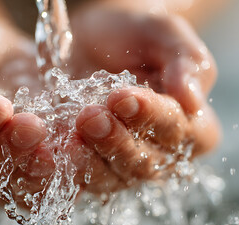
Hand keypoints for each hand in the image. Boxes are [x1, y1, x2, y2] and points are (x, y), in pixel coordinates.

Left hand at [63, 5, 220, 192]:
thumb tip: (193, 99)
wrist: (87, 42)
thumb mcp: (162, 34)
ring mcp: (117, 163)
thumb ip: (186, 60)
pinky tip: (45, 151)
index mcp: (187, 125)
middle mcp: (155, 153)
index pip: (177, 132)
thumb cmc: (131, 36)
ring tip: (70, 135)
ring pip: (106, 177)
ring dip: (87, 158)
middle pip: (142, 163)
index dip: (152, 117)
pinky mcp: (83, 164)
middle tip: (91, 116)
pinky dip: (58, 167)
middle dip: (115, 140)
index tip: (124, 96)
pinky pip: (72, 175)